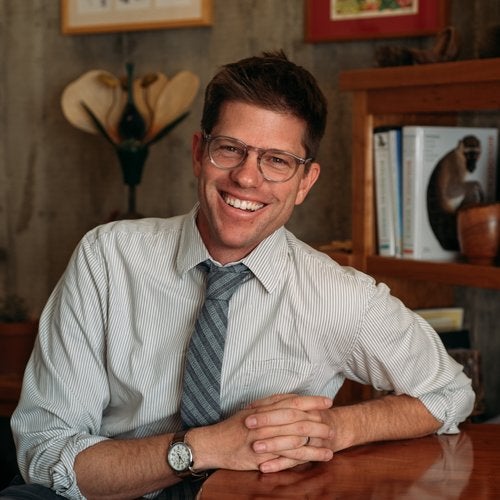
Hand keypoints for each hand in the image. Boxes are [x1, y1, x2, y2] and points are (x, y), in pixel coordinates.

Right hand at [188, 394, 332, 472]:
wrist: (212, 444)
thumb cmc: (231, 428)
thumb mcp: (249, 411)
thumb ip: (268, 406)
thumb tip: (287, 400)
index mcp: (262, 408)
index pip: (291, 401)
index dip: (311, 400)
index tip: (326, 400)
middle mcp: (264, 421)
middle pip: (296, 417)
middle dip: (317, 418)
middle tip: (333, 419)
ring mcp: (264, 438)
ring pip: (295, 436)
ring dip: (316, 438)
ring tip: (331, 440)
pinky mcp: (262, 456)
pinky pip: (288, 456)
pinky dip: (306, 456)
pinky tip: (318, 457)